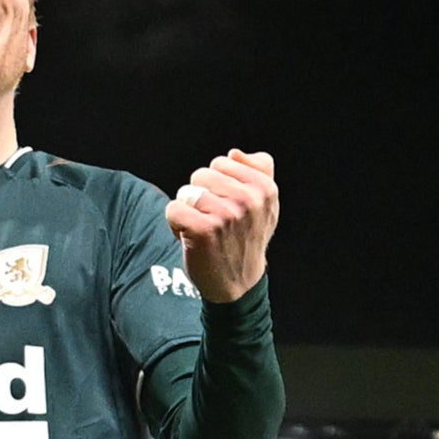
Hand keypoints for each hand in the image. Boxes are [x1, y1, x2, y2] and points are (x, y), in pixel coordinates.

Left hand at [166, 150, 276, 302]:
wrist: (238, 285)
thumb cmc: (246, 239)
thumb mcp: (265, 204)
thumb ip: (258, 171)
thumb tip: (234, 153)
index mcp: (264, 188)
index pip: (222, 162)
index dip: (218, 184)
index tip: (229, 207)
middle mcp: (248, 200)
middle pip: (201, 174)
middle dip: (201, 196)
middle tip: (214, 221)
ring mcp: (226, 215)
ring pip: (186, 192)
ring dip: (188, 212)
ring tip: (203, 230)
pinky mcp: (203, 230)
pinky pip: (173, 209)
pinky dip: (175, 224)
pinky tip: (190, 238)